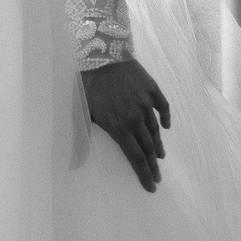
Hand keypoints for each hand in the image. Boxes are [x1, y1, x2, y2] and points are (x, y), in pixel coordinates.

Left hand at [82, 59, 170, 190]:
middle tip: (157, 177)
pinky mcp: (151, 89)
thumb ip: (83, 139)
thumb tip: (75, 163)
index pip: (136, 158)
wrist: (102, 54)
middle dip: (153, 166)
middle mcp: (135, 118)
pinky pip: (162, 107)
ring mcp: (145, 104)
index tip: (151, 186)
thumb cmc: (88, 85)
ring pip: (155, 131)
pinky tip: (166, 127)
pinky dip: (165, 119)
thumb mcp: (83, 113)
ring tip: (160, 156)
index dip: (144, 174)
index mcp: (119, 128)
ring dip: (158, 146)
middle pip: (148, 148)